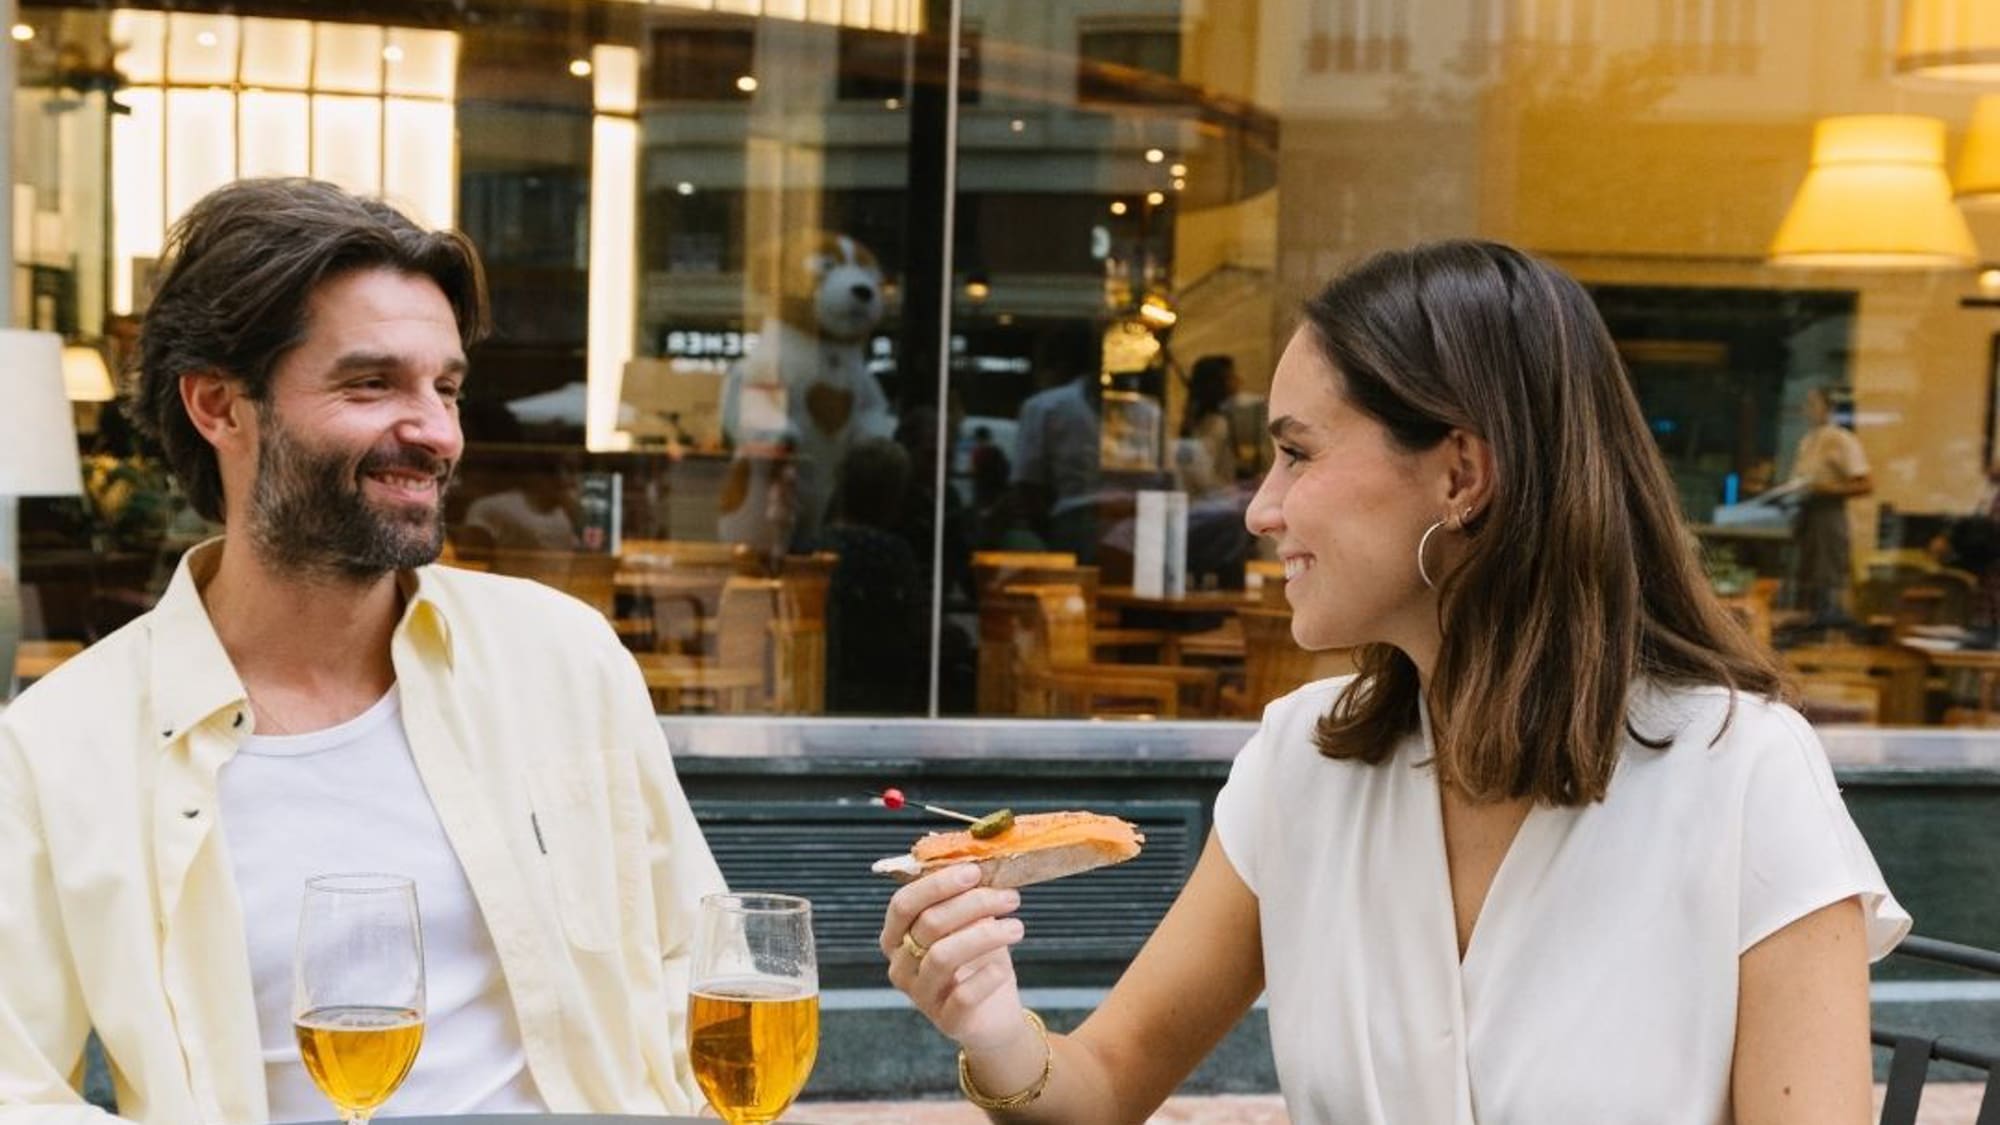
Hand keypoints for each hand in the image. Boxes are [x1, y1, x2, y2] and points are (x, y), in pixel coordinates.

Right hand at [880, 864, 1029, 1052]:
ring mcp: (920, 996)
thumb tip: (979, 861)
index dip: (937, 884)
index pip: (903, 904)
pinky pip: (963, 995)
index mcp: (897, 936)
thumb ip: (966, 897)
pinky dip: (987, 976)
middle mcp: (901, 966)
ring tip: (1017, 927)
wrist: (995, 1015)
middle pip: (928, 924)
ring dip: (985, 935)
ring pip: (943, 956)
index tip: (974, 871)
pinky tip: (1003, 967)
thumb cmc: (978, 961)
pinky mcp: (946, 1021)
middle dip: (973, 903)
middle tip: (1010, 897)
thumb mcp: (970, 923)